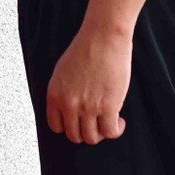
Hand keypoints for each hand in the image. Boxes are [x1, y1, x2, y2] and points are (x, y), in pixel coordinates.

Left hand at [46, 25, 131, 143]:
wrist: (103, 37)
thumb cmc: (86, 49)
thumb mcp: (62, 71)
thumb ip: (63, 91)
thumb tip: (71, 109)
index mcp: (54, 94)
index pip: (56, 126)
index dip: (69, 126)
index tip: (79, 122)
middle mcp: (68, 104)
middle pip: (74, 135)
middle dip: (86, 131)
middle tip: (96, 123)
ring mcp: (88, 107)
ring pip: (92, 137)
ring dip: (101, 133)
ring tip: (109, 121)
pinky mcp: (108, 107)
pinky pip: (110, 132)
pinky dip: (116, 130)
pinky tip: (120, 121)